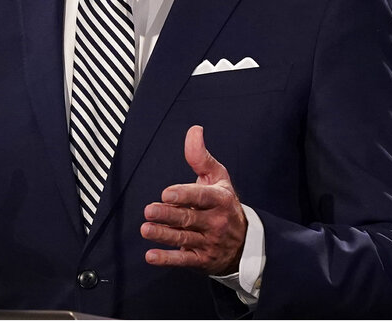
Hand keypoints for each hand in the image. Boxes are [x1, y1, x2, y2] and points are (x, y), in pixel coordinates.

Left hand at [141, 125, 246, 274]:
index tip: (167, 193)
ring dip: (164, 235)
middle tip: (149, 210)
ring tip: (145, 229)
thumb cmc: (224, 204)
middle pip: (189, 218)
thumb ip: (201, 157)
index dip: (184, 195)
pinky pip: (183, 260)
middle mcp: (215, 223)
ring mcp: (209, 243)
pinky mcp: (201, 260)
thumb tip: (194, 130)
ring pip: (184, 239)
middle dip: (168, 215)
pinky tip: (151, 256)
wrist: (246, 243)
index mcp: (219, 200)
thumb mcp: (218, 179)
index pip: (201, 197)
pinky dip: (167, 259)